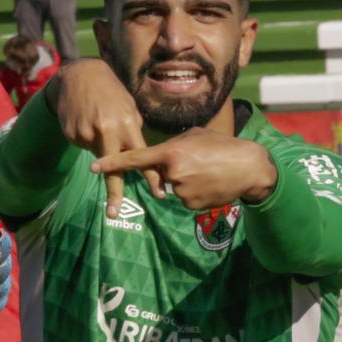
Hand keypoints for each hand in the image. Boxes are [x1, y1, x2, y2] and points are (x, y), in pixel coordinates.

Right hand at [47, 59, 162, 217]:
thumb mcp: (128, 107)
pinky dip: (86, 138)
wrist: (79, 75)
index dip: (150, 177)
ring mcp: (87, 133)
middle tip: (113, 214)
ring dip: (99, 145)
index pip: (140, 156)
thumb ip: (132, 132)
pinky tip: (85, 121)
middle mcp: (107, 130)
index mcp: (126, 124)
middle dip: (114, 193)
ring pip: (96, 154)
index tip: (159, 194)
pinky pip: (82, 145)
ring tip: (96, 121)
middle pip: (113, 168)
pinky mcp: (72, 133)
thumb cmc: (111, 93)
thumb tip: (139, 156)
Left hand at [91, 127, 277, 209]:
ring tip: (207, 173)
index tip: (93, 167)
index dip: (112, 163)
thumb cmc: (222, 146)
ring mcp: (181, 192)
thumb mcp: (194, 136)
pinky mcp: (190, 206)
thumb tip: (160, 154)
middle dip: (172, 170)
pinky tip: (210, 185)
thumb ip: (172, 145)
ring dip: (185, 182)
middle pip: (159, 176)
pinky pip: (184, 199)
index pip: (134, 159)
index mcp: (171, 152)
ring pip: (172, 189)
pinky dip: (194, 193)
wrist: (249, 168)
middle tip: (199, 163)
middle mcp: (172, 173)